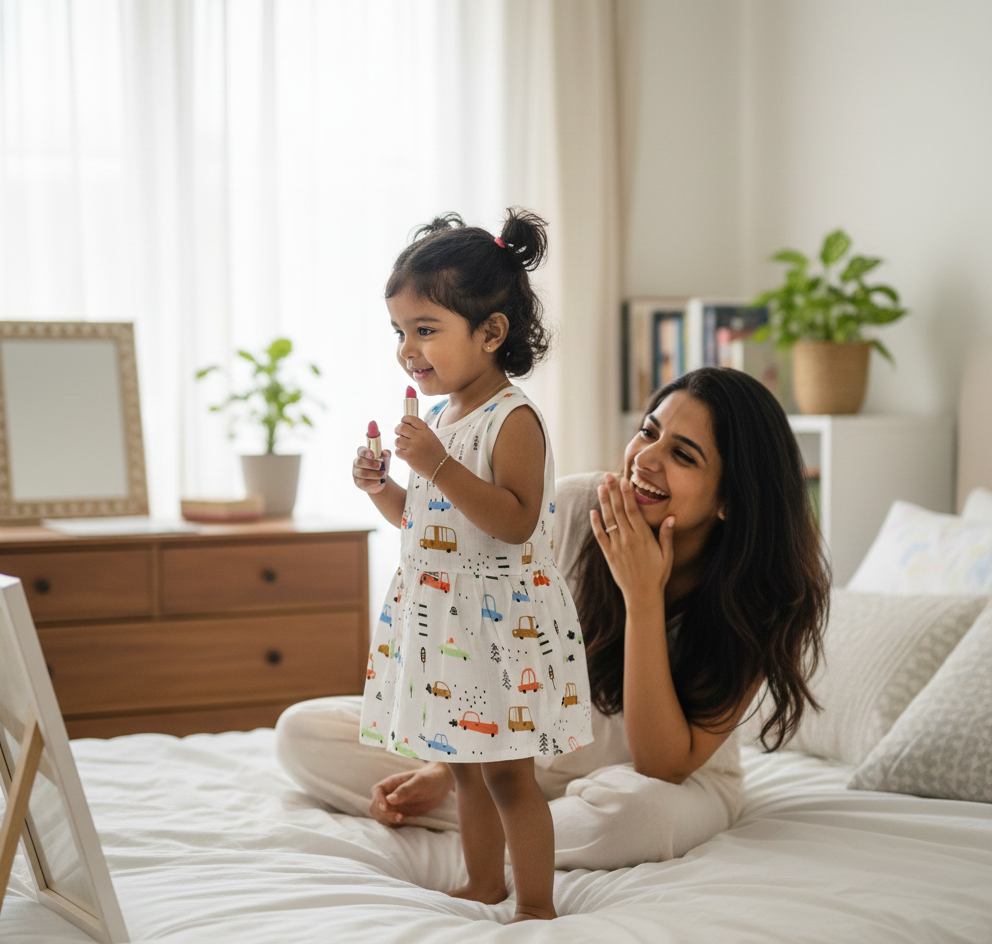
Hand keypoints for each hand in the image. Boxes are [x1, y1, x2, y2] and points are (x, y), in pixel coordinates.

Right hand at [353, 446, 390, 493]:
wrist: (381, 480)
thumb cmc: (381, 467)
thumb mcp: (386, 460)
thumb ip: (386, 454)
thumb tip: (385, 452)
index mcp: (362, 454)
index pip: (360, 450)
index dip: (365, 452)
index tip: (372, 455)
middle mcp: (357, 463)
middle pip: (359, 462)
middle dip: (370, 464)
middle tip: (380, 465)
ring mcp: (356, 473)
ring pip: (362, 473)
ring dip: (375, 474)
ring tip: (383, 475)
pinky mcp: (358, 483)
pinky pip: (364, 483)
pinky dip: (374, 482)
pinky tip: (379, 481)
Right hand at [368, 763, 453, 826]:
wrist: (441, 783)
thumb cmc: (430, 778)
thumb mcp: (420, 782)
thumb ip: (405, 790)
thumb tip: (389, 799)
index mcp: (392, 782)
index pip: (377, 791)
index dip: (378, 800)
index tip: (386, 808)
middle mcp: (390, 794)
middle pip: (375, 806)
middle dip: (383, 814)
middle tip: (399, 817)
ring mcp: (395, 805)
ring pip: (381, 816)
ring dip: (388, 820)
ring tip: (403, 819)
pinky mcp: (401, 813)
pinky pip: (391, 822)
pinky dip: (394, 825)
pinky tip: (405, 822)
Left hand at [393, 417, 447, 480]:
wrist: (441, 468)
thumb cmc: (436, 453)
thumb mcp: (432, 437)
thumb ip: (421, 431)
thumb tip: (406, 425)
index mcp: (426, 431)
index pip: (412, 419)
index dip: (404, 419)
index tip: (402, 421)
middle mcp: (420, 437)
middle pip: (401, 428)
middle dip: (397, 429)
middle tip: (398, 432)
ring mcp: (414, 447)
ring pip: (398, 440)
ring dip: (399, 443)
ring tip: (404, 446)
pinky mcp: (409, 457)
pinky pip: (398, 451)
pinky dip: (400, 453)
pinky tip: (405, 455)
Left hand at [590, 472, 674, 603]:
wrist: (643, 595)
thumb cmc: (658, 575)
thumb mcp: (667, 555)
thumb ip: (666, 535)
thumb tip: (671, 517)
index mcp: (643, 537)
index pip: (633, 510)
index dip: (627, 494)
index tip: (624, 480)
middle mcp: (628, 539)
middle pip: (618, 510)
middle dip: (613, 492)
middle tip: (608, 476)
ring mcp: (617, 547)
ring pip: (608, 520)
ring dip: (604, 503)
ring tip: (600, 487)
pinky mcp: (609, 555)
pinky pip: (600, 537)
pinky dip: (596, 524)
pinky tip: (593, 512)